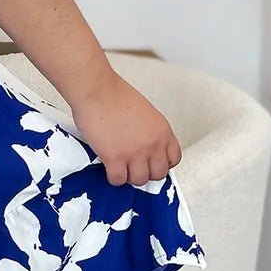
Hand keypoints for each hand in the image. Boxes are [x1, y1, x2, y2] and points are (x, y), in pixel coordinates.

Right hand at [70, 72, 182, 187]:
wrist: (96, 90)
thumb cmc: (114, 94)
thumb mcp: (144, 112)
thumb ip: (148, 131)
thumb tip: (142, 145)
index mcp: (162, 131)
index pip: (174, 159)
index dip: (161, 163)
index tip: (151, 162)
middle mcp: (153, 144)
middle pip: (158, 174)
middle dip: (145, 171)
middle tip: (133, 166)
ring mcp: (135, 153)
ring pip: (139, 180)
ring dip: (128, 175)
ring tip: (119, 166)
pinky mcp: (115, 159)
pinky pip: (118, 180)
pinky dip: (113, 177)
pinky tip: (108, 166)